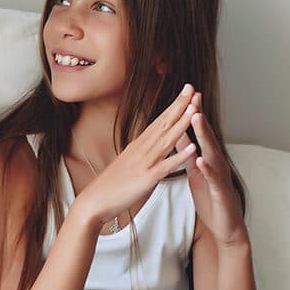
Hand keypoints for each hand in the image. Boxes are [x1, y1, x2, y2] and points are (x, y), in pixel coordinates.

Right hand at [74, 83, 198, 225]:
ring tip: (195, 108)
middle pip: (164, 123)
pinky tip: (192, 148)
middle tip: (192, 88)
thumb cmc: (110, 185)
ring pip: (167, 140)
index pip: (159, 120)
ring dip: (182, 123)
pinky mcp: (147, 179)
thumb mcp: (128, 162)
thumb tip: (148, 144)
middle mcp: (142, 149)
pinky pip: (166, 166)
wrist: (93, 201)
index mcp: (139, 145)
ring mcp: (145, 163)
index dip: (173, 106)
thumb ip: (140, 152)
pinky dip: (180, 156)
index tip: (185, 91)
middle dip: (180, 105)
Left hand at [179, 92, 247, 247]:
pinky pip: (213, 178)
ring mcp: (220, 176)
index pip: (199, 132)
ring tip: (196, 118)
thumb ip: (189, 153)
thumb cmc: (211, 199)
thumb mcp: (196, 172)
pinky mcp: (220, 192)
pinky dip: (207, 168)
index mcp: (208, 158)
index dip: (193, 113)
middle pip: (207, 135)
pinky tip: (201, 159)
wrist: (225, 226)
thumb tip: (180, 134)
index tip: (186, 94)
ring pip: (212, 152)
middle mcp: (216, 163)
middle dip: (199, 115)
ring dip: (204, 135)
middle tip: (192, 96)